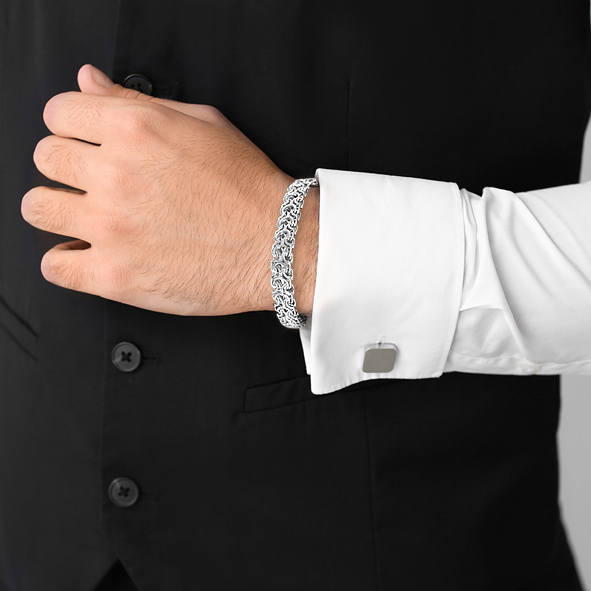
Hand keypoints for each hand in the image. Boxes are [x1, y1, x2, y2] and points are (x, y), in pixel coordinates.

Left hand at [22, 64, 318, 315]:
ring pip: (37, 208)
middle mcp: (116, 176)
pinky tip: (90, 254)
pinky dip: (66, 260)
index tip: (82, 142)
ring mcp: (111, 228)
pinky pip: (55, 265)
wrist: (276, 245)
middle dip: (67, 167)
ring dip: (57, 210)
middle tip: (94, 182)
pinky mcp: (114, 276)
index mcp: (135, 131)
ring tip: (86, 217)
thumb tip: (91, 83)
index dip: (71, 127)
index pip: (58, 114)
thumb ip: (138, 101)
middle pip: (46, 159)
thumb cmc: (247, 189)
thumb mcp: (203, 124)